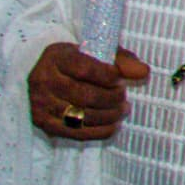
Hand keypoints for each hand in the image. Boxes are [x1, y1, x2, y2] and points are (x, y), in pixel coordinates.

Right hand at [28, 41, 150, 141]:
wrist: (43, 76)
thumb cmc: (75, 62)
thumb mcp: (94, 51)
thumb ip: (120, 59)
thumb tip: (143, 71)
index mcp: (56, 58)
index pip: (86, 70)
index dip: (110, 76)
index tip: (121, 79)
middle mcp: (43, 81)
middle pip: (86, 95)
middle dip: (113, 98)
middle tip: (123, 96)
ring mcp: (41, 104)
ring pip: (82, 116)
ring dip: (110, 115)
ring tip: (122, 109)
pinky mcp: (43, 123)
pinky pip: (76, 133)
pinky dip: (101, 131)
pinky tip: (113, 125)